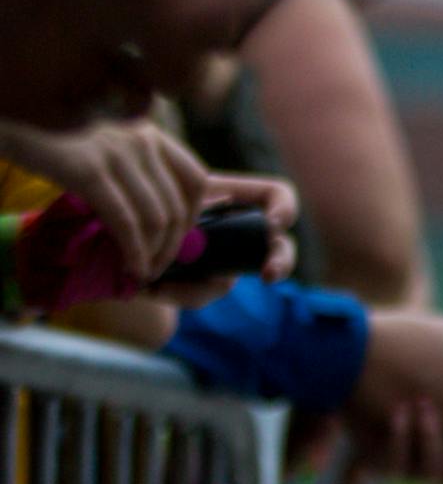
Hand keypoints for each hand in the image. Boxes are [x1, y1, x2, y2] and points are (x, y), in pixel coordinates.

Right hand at [0, 118, 205, 283]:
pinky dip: (133, 252)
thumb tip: (165, 210)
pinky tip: (129, 267)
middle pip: (178, 206)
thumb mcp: (105, 146)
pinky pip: (125, 222)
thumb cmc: (55, 140)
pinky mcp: (88, 171)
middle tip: (157, 269)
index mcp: (149, 133)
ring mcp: (117, 154)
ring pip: (157, 218)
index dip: (195, 217)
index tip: (178, 240)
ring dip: (154, 255)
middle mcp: (141, 139)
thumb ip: (136, 169)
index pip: (196, 179)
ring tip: (142, 273)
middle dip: (173, 247)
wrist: (11, 119)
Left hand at [157, 172, 300, 302]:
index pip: (277, 195)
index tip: (273, 223)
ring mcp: (222, 263)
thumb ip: (185, 198)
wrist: (116, 239)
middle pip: (279, 247)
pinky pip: (201, 294)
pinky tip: (152, 286)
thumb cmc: (144, 199)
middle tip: (269, 274)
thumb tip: (210, 212)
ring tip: (159, 281)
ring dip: (197, 283)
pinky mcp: (198, 287)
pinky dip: (175, 291)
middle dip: (281, 262)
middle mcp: (237, 232)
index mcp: (234, 197)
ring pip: (229, 279)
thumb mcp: (164, 190)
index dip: (285, 207)